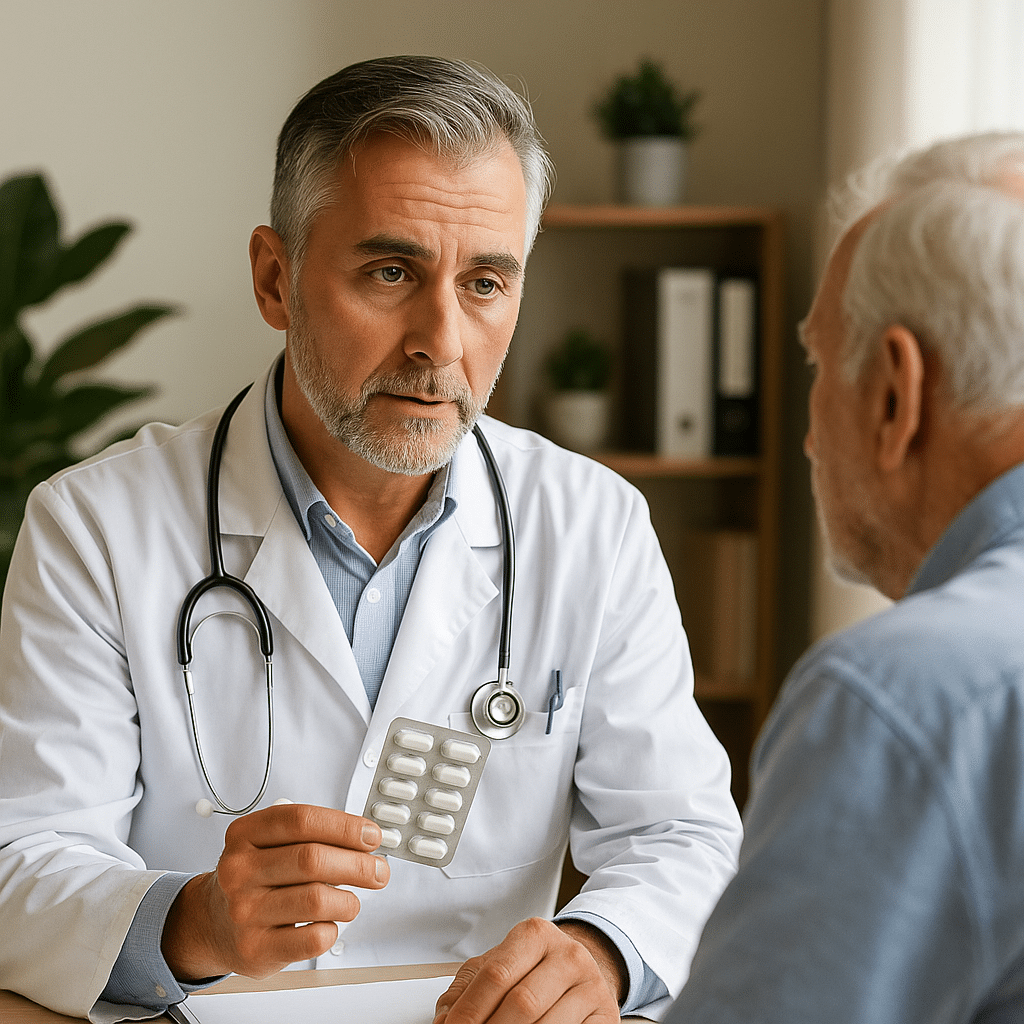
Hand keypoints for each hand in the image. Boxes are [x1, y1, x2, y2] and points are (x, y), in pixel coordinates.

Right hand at [161, 803, 388, 980]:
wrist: (214, 924)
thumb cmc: (255, 879)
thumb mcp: (269, 843)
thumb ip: (311, 835)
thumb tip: (365, 842)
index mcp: (244, 835)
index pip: (301, 820)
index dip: (344, 826)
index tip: (371, 836)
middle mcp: (239, 871)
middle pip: (312, 859)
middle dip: (358, 865)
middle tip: (378, 871)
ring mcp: (244, 912)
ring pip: (317, 900)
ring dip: (349, 900)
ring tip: (351, 901)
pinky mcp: (255, 949)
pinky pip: (312, 938)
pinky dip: (332, 929)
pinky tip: (327, 923)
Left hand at [434, 918, 624, 1023]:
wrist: (582, 970)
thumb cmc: (534, 970)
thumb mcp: (499, 965)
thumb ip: (467, 989)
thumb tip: (444, 1019)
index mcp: (535, 935)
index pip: (495, 975)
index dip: (469, 1011)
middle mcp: (567, 954)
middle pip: (522, 1002)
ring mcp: (591, 984)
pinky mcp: (606, 1015)